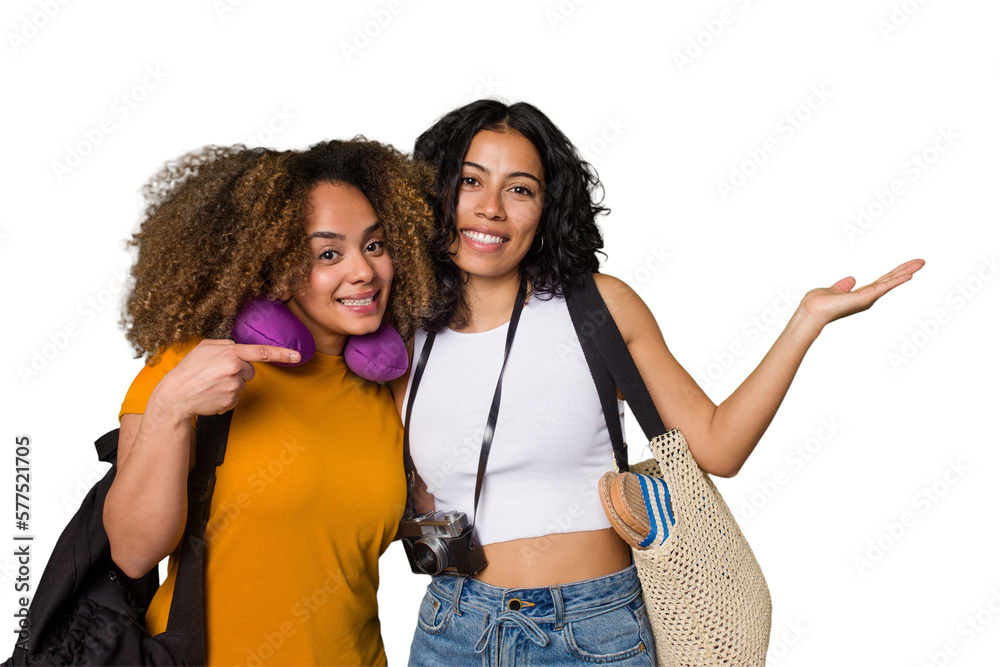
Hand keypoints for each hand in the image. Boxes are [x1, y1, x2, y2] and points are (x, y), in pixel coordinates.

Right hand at [151, 339, 299, 418]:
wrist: (175, 395)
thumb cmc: (188, 369)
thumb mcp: (204, 347)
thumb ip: (225, 344)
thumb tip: (239, 348)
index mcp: (230, 353)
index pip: (262, 352)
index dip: (282, 354)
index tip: (298, 356)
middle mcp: (235, 370)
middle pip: (250, 371)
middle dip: (238, 371)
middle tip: (217, 373)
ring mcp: (234, 387)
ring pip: (242, 384)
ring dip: (230, 384)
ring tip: (210, 384)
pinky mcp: (231, 401)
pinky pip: (235, 398)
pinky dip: (225, 396)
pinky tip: (211, 394)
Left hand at [799, 259, 925, 328]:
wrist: (812, 311)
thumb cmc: (818, 304)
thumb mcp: (833, 290)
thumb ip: (843, 286)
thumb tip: (851, 279)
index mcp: (861, 294)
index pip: (882, 281)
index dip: (894, 273)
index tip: (907, 267)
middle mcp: (868, 297)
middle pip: (890, 280)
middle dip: (906, 270)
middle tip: (921, 261)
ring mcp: (868, 298)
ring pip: (891, 281)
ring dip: (906, 271)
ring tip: (920, 263)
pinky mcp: (866, 297)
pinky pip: (885, 286)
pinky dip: (897, 280)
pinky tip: (909, 274)